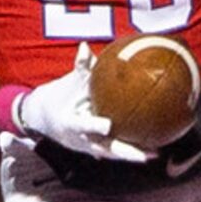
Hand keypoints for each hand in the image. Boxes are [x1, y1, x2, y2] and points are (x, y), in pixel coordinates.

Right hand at [18, 43, 154, 160]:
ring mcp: (88, 147)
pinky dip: (131, 151)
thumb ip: (79, 67)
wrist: (46, 119)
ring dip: (132, 155)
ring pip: (112, 153)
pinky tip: (152, 149)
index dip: (94, 125)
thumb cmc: (61, 96)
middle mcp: (80, 139)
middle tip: (143, 154)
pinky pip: (114, 151)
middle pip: (104, 149)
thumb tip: (84, 47)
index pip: (82, 125)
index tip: (108, 125)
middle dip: (122, 152)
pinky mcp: (95, 150)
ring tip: (155, 153)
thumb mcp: (69, 82)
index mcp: (70, 124)